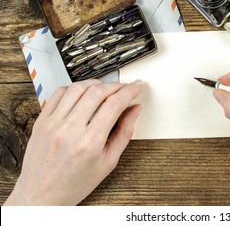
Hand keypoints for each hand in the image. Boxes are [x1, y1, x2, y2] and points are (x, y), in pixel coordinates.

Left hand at [5, 79, 142, 204]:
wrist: (41, 195)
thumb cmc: (75, 183)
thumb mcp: (108, 162)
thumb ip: (125, 132)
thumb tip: (135, 109)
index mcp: (89, 143)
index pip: (114, 105)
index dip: (129, 91)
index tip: (137, 86)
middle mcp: (69, 130)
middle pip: (97, 92)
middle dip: (116, 85)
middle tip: (125, 88)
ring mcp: (53, 124)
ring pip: (78, 88)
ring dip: (96, 84)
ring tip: (106, 89)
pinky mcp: (42, 121)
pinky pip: (58, 93)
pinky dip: (75, 88)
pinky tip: (83, 93)